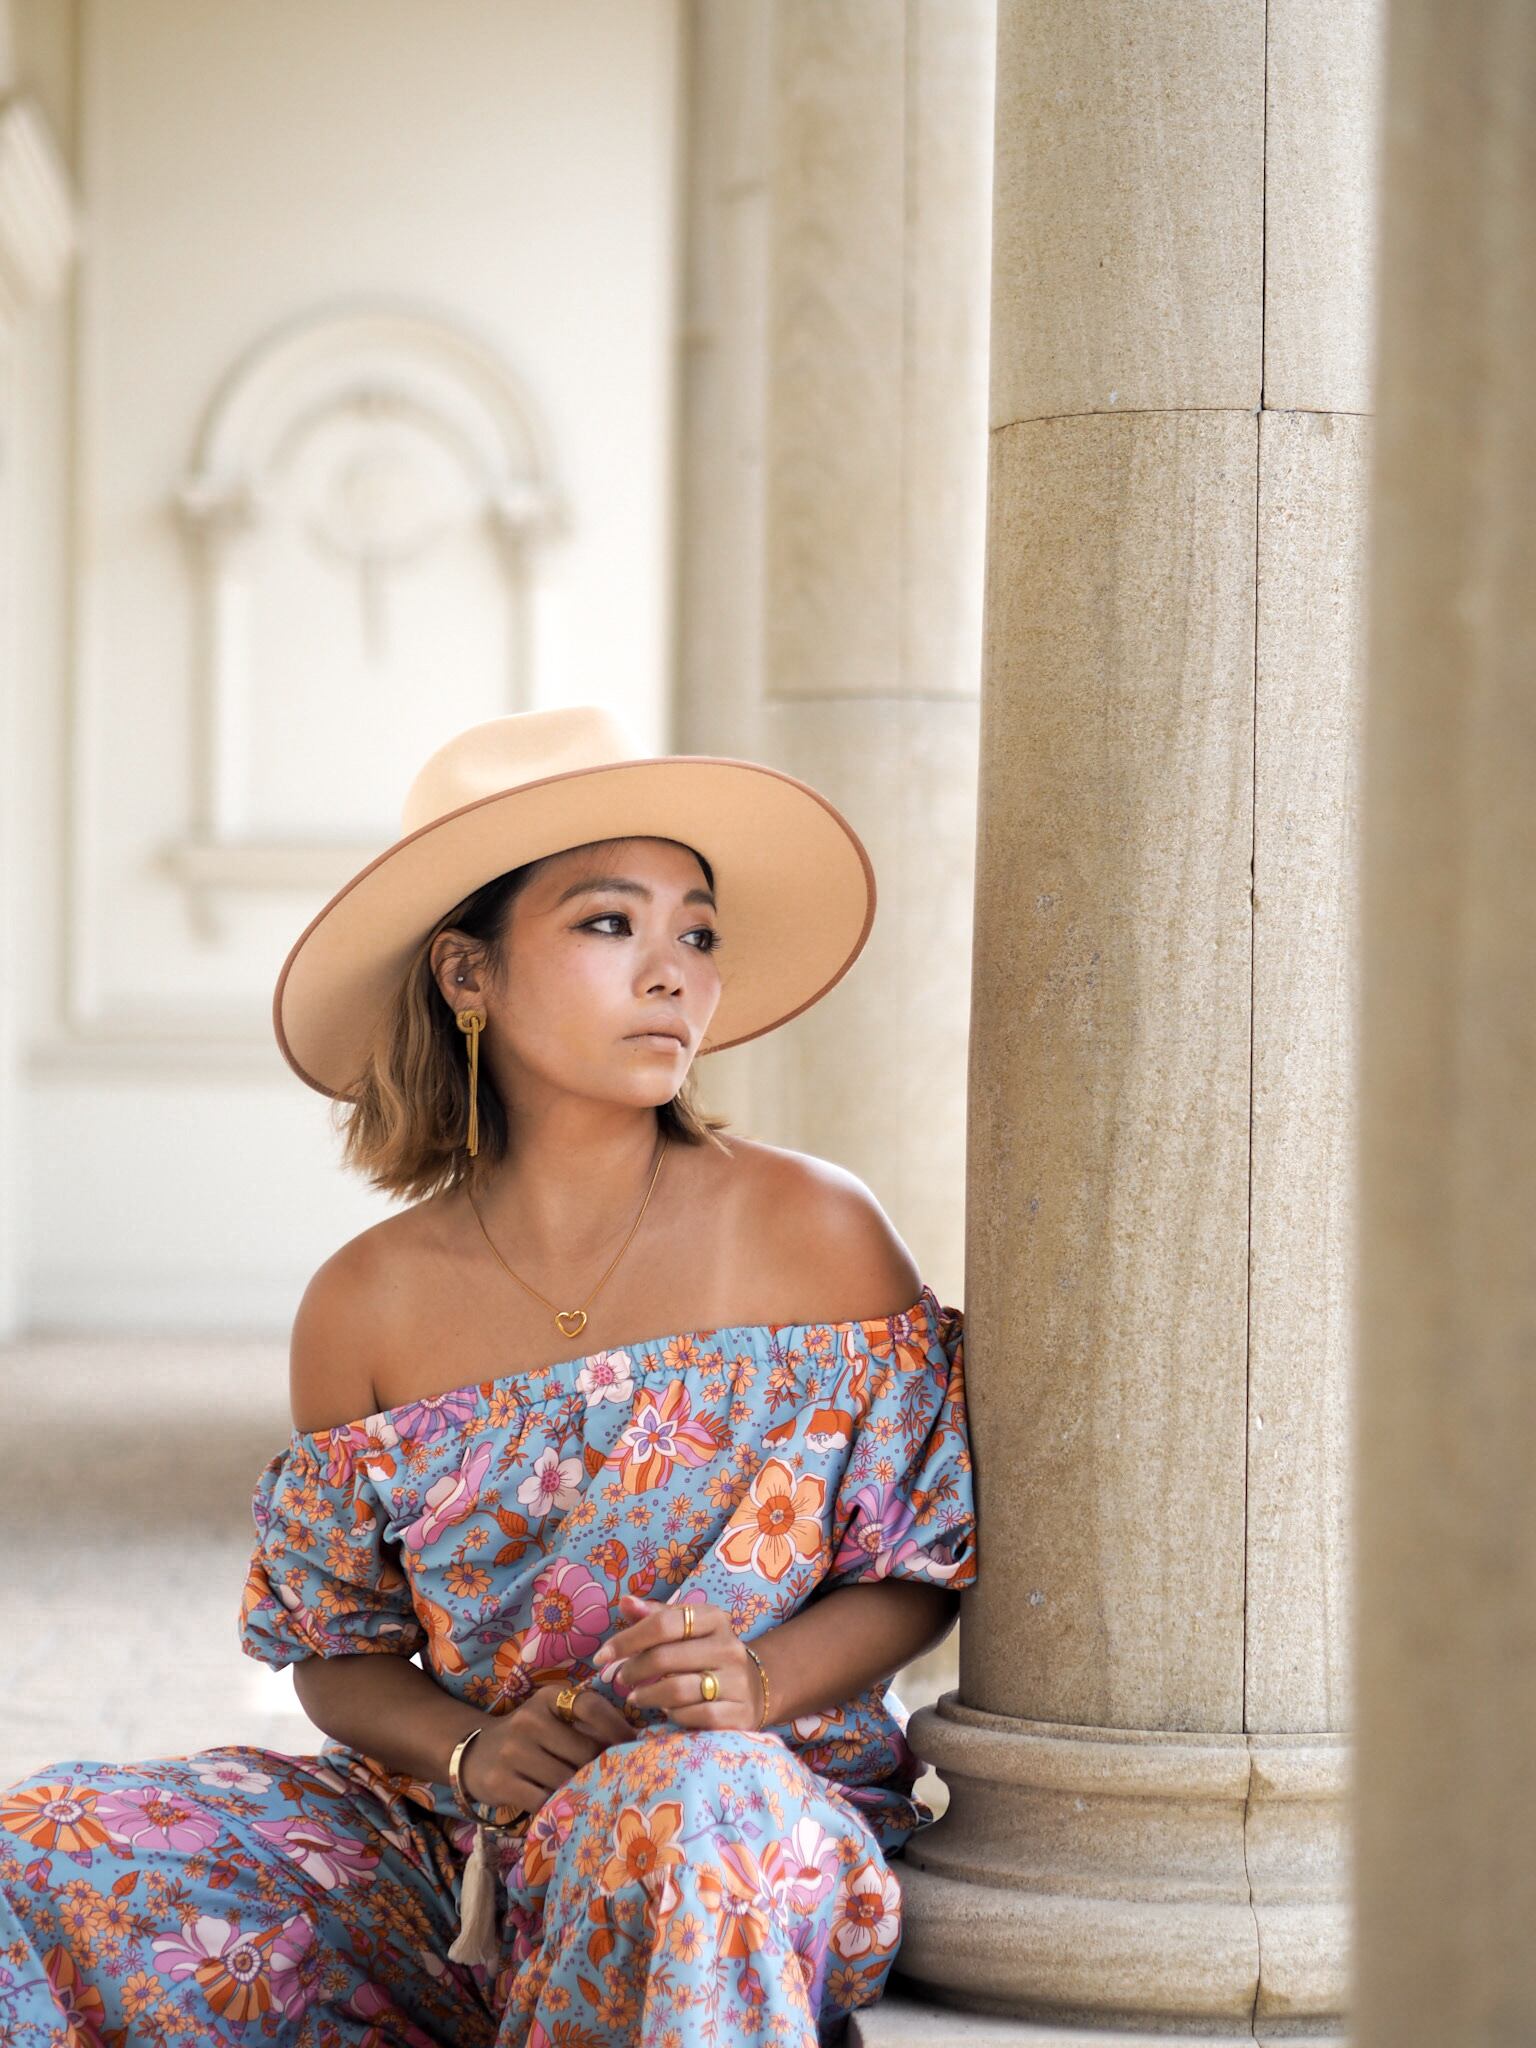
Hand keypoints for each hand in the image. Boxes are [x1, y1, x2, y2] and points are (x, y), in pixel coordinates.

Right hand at [459, 1680, 632, 1815]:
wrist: (476, 1753)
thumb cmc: (529, 1735)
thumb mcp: (553, 1716)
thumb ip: (586, 1723)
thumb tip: (635, 1742)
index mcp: (548, 1698)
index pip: (590, 1706)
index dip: (617, 1727)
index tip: (635, 1744)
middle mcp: (529, 1720)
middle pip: (583, 1751)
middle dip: (599, 1768)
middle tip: (611, 1779)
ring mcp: (513, 1751)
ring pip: (565, 1779)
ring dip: (579, 1790)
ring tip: (587, 1794)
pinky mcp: (502, 1782)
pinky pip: (543, 1801)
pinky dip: (556, 1806)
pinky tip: (562, 1807)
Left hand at [592, 1593, 765, 1730]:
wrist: (753, 1690)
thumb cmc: (705, 1655)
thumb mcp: (685, 1630)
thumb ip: (654, 1617)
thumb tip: (625, 1602)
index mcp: (714, 1618)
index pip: (663, 1623)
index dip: (627, 1639)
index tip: (601, 1656)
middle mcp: (729, 1647)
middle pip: (666, 1657)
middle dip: (633, 1670)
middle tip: (620, 1678)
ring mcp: (737, 1682)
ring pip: (678, 1690)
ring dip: (648, 1695)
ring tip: (635, 1697)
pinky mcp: (739, 1714)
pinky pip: (695, 1716)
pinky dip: (673, 1715)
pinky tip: (666, 1711)